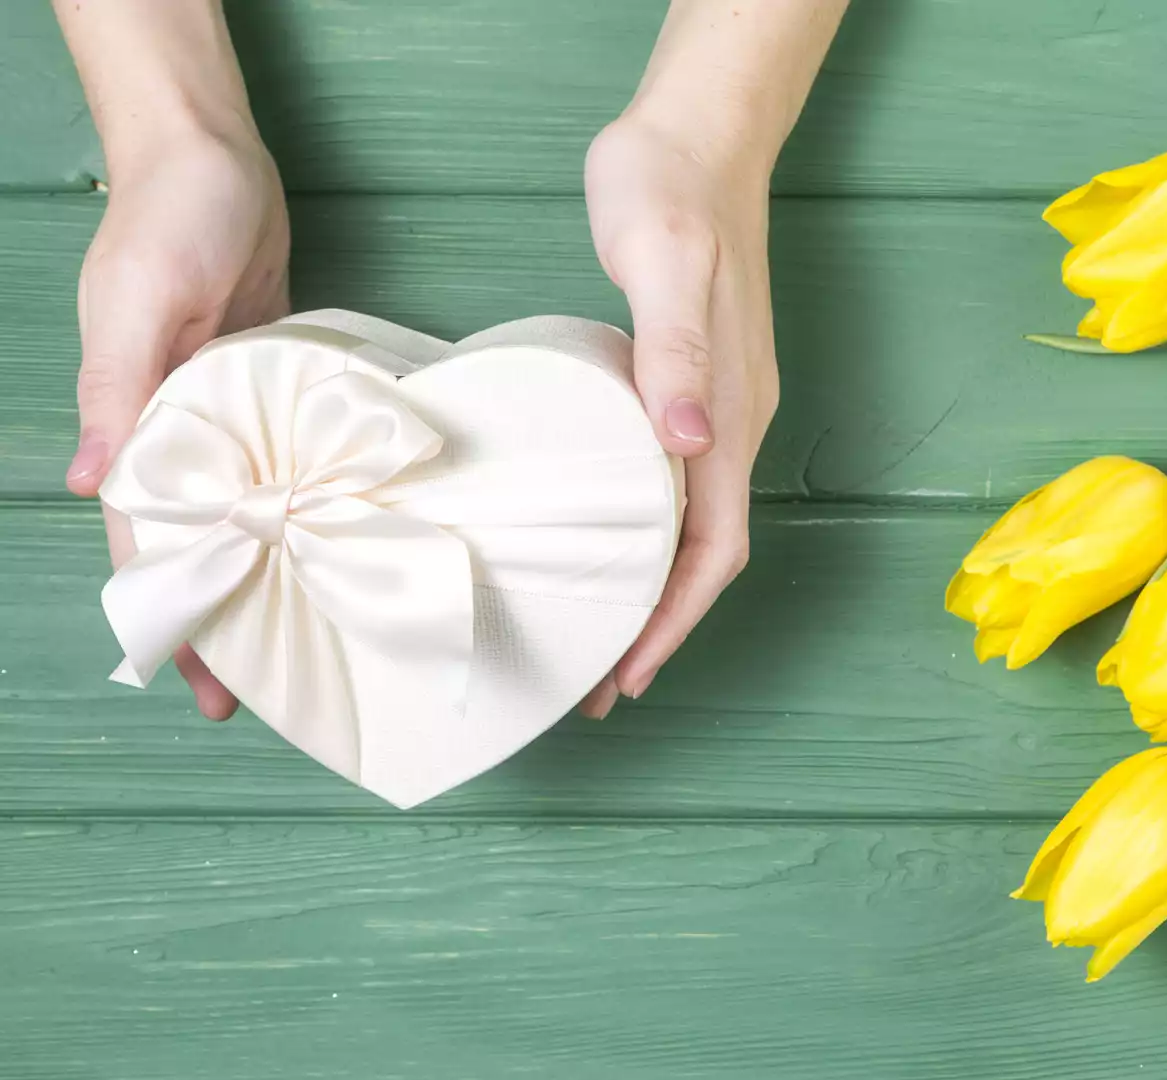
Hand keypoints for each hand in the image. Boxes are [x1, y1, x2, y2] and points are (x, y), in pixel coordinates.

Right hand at [65, 131, 290, 719]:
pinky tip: (338, 536)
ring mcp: (229, 402)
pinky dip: (305, 496)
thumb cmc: (166, 220)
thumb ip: (119, 394)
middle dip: (229, 611)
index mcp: (135, 417)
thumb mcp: (136, 304)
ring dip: (272, 564)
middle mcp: (180, 422)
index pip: (154, 538)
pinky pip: (288, 452)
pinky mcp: (272, 375)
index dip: (175, 609)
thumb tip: (92, 486)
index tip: (201, 681)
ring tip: (309, 630)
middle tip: (268, 687)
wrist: (209, 153)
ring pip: (250, 506)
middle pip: (207, 538)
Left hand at [578, 113, 779, 716]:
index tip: (628, 674)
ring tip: (593, 633)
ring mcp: (715, 404)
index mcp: (733, 410)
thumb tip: (691, 442)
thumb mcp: (665, 263)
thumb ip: (678, 351)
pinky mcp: (687, 383)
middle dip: (659, 627)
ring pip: (690, 524)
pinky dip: (640, 533)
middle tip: (596, 685)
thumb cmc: (672, 193)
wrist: (696, 136)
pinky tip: (596, 537)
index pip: (716, 546)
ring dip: (650, 588)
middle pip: (706, 554)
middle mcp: (733, 420)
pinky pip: (672, 485)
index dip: (675, 619)